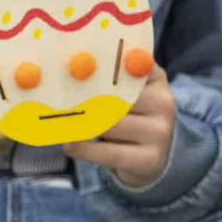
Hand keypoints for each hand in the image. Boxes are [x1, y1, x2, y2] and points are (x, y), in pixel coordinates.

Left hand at [64, 61, 175, 188]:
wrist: (154, 159)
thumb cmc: (132, 118)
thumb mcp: (132, 94)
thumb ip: (112, 78)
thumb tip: (74, 65)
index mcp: (156, 80)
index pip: (132, 63)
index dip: (107, 63)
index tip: (80, 61)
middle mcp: (163, 103)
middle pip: (119, 96)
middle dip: (87, 98)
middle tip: (58, 97)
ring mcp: (160, 133)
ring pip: (112, 125)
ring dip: (82, 125)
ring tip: (60, 122)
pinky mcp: (149, 159)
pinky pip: (110, 153)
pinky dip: (85, 149)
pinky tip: (69, 146)